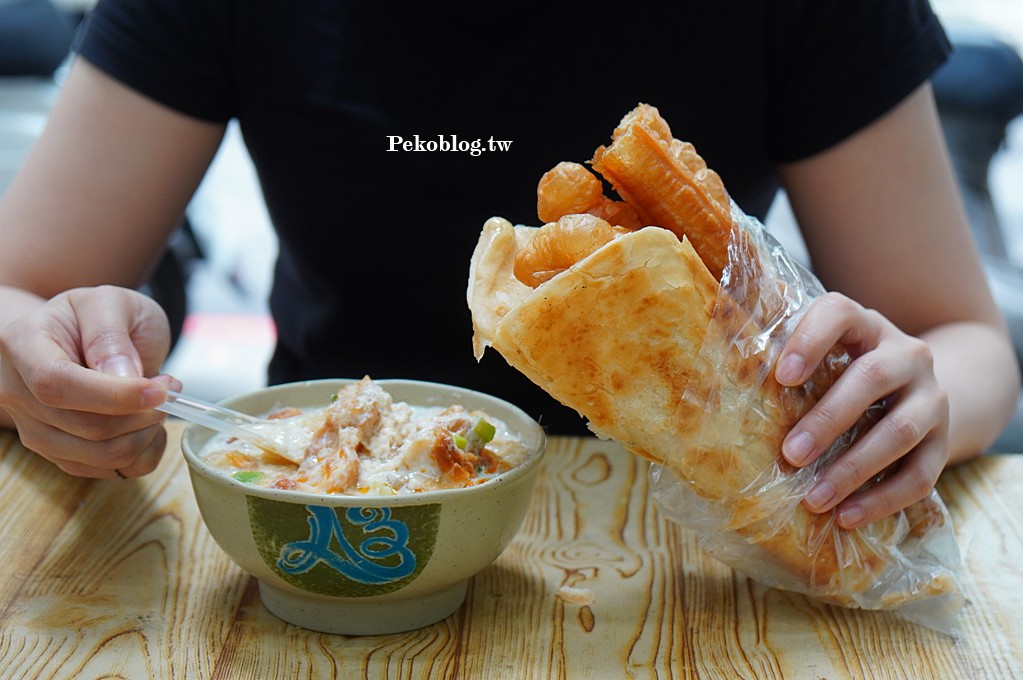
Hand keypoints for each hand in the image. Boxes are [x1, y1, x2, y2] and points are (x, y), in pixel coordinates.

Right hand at [0, 285, 179, 478]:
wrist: (82, 335)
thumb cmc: (96, 316)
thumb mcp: (111, 302)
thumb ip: (111, 333)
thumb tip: (123, 377)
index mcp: (23, 345)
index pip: (56, 384)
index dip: (113, 396)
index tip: (158, 390)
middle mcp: (19, 393)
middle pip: (85, 427)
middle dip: (143, 413)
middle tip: (169, 387)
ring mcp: (36, 429)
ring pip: (101, 456)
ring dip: (148, 433)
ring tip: (159, 402)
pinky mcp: (62, 453)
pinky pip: (114, 470)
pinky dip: (146, 451)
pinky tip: (149, 423)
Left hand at [774, 292, 949, 529]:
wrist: (916, 391)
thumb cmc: (843, 373)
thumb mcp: (821, 356)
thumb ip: (781, 359)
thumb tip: (717, 372)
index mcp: (865, 324)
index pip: (840, 313)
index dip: (811, 340)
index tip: (782, 377)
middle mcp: (906, 353)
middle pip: (872, 377)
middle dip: (828, 420)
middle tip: (790, 455)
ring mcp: (931, 397)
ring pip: (899, 431)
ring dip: (853, 469)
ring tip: (814, 499)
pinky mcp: (944, 441)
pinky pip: (921, 474)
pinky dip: (882, 499)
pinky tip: (847, 516)